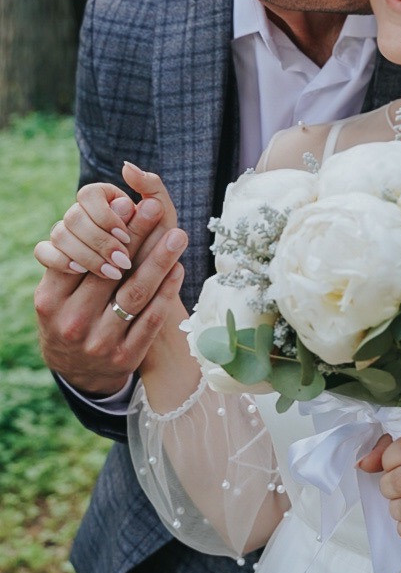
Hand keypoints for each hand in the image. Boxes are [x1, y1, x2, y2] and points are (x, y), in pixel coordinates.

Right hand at [34, 166, 187, 395]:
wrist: (77, 371)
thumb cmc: (71, 314)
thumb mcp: (59, 290)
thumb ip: (77, 256)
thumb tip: (116, 206)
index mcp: (50, 301)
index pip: (77, 258)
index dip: (104, 229)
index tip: (126, 201)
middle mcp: (72, 322)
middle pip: (109, 272)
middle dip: (136, 236)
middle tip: (155, 207)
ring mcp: (99, 342)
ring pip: (134, 295)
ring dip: (159, 262)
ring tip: (178, 235)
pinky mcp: (125, 357)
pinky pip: (150, 320)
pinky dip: (166, 293)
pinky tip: (179, 269)